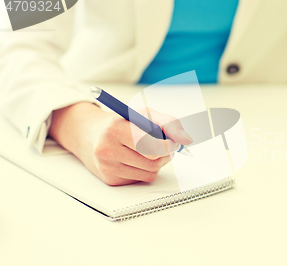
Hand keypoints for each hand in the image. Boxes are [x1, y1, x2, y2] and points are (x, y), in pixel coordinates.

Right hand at [49, 102, 192, 185]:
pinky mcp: (110, 180)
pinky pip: (142, 179)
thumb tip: (186, 139)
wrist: (91, 135)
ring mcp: (107, 167)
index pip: (150, 144)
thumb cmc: (123, 123)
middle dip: (165, 154)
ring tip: (149, 151)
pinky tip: (137, 160)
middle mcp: (107, 149)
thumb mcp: (144, 114)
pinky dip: (146, 170)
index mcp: (115, 128)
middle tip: (166, 146)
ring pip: (150, 172)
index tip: (174, 142)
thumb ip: (169, 123)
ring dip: (157, 163)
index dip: (168, 145)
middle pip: (153, 161)